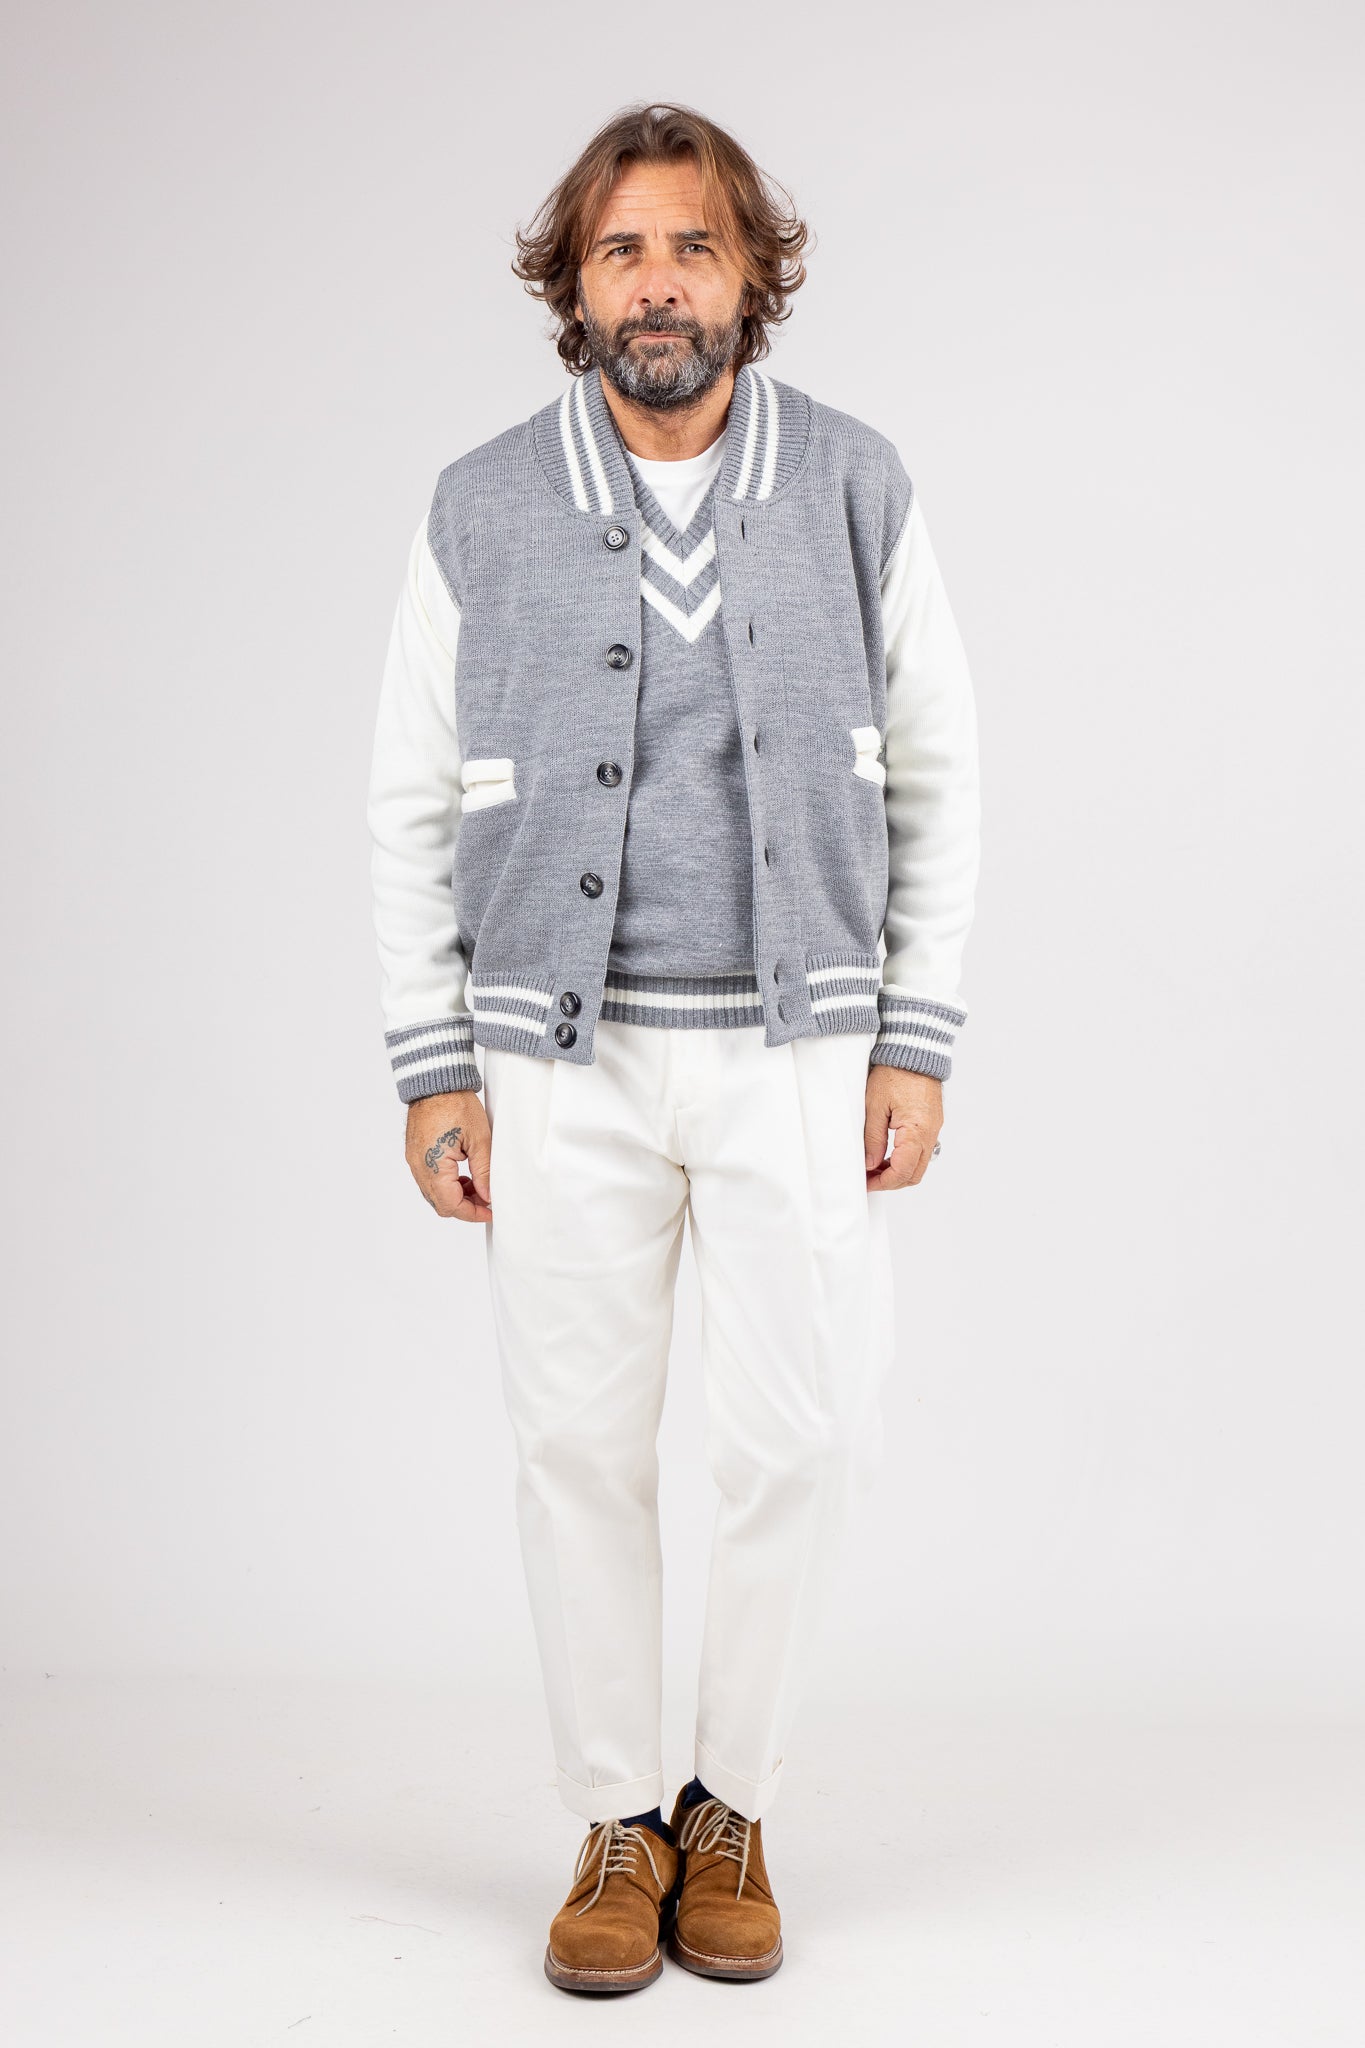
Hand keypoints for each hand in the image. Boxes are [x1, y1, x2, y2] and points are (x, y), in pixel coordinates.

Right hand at [404, 1091, 491, 1220]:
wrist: (436, 1081)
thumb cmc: (456, 1104)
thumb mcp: (480, 1140)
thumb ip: (484, 1172)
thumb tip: (488, 1196)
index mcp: (434, 1167)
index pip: (452, 1206)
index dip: (473, 1213)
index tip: (491, 1211)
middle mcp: (419, 1168)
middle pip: (441, 1204)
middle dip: (466, 1207)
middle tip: (487, 1200)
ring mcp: (414, 1161)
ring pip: (434, 1194)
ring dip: (456, 1196)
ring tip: (479, 1186)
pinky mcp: (415, 1153)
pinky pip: (429, 1180)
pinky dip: (446, 1184)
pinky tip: (463, 1175)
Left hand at [864, 1066, 942, 1190]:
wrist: (914, 1051)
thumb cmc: (895, 1072)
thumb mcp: (874, 1106)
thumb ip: (872, 1139)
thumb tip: (870, 1164)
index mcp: (916, 1131)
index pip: (903, 1171)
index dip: (883, 1182)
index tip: (866, 1182)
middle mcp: (930, 1133)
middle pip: (914, 1174)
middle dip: (891, 1181)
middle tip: (869, 1178)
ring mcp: (934, 1129)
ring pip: (919, 1165)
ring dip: (898, 1171)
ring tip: (874, 1166)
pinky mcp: (932, 1124)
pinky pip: (921, 1151)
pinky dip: (905, 1159)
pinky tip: (887, 1154)